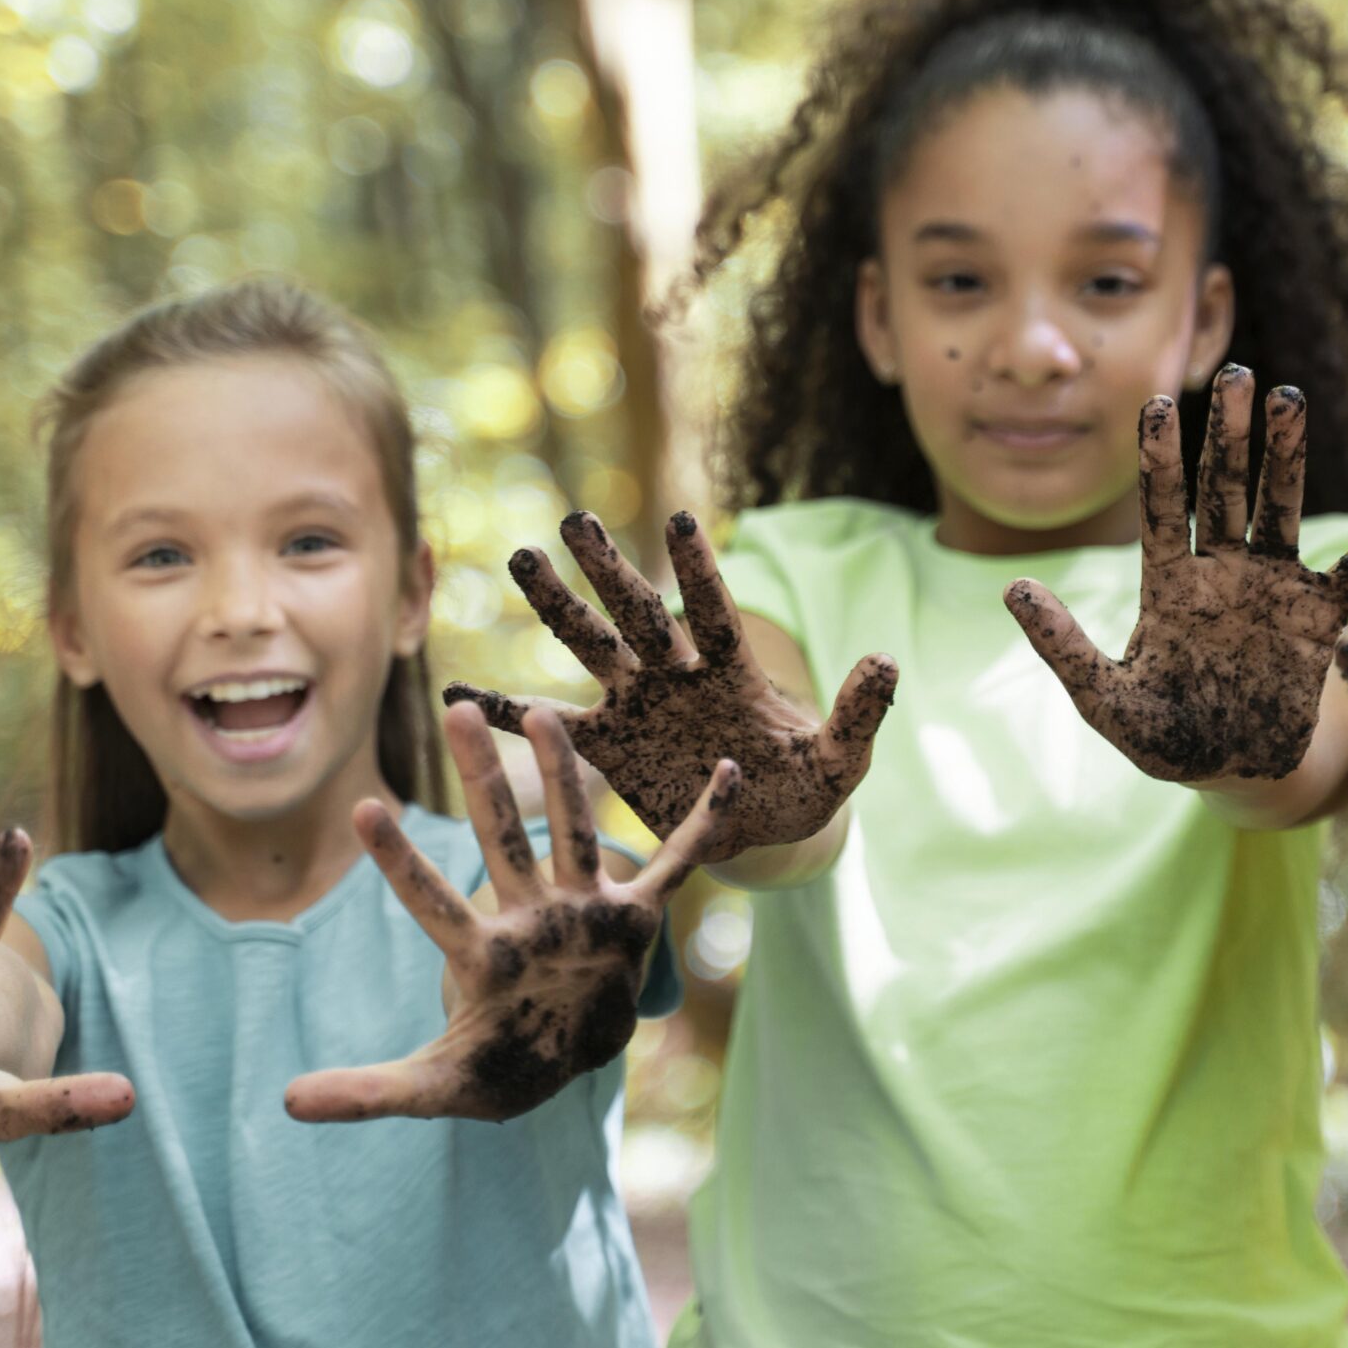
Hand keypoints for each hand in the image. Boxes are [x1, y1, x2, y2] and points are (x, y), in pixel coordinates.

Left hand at [284, 705, 732, 1124]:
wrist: (564, 1058)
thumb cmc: (497, 1068)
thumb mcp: (434, 1087)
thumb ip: (366, 1092)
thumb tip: (283, 1105)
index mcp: (483, 956)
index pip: (431, 903)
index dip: (400, 861)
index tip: (362, 808)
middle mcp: (532, 917)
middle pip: (501, 838)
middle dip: (481, 777)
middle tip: (455, 711)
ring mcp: (583, 911)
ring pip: (572, 830)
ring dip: (564, 774)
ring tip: (547, 714)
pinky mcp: (635, 917)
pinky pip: (676, 863)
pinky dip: (704, 824)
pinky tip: (727, 772)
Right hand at [447, 510, 895, 864]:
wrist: (761, 828)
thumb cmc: (804, 787)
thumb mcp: (840, 761)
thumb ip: (860, 715)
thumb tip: (888, 659)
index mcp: (732, 672)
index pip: (714, 612)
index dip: (699, 571)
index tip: (679, 521)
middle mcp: (678, 675)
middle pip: (639, 614)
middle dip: (609, 570)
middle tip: (574, 518)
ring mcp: (637, 705)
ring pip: (591, 646)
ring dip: (558, 606)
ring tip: (522, 557)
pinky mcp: (608, 747)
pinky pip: (551, 727)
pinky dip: (508, 711)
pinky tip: (459, 695)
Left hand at [1003, 365, 1347, 781]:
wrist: (1230, 773)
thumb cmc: (1162, 737)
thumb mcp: (1103, 698)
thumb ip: (1063, 646)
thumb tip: (1011, 588)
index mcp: (1168, 583)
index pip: (1161, 507)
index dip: (1159, 459)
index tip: (1156, 404)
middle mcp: (1221, 571)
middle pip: (1224, 488)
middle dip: (1228, 434)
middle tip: (1238, 373)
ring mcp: (1271, 587)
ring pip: (1280, 507)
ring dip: (1287, 455)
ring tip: (1291, 398)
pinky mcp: (1317, 618)